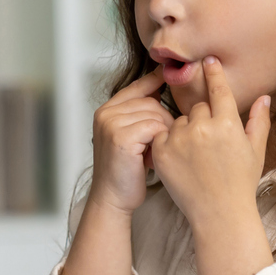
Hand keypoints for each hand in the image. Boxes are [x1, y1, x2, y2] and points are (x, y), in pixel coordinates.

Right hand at [87, 68, 174, 215]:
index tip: (170, 76)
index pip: (136, 86)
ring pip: (155, 113)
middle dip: (164, 120)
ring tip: (156, 151)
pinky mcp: (121, 137)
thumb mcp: (130, 137)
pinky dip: (161, 141)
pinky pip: (154, 127)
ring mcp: (111, 124)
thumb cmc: (126, 171)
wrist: (112, 198)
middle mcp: (105, 113)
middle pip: (150, 102)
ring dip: (164, 132)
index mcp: (106, 110)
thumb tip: (163, 90)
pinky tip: (154, 155)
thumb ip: (140, 115)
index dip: (155, 80)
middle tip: (163, 143)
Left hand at [151, 56, 274, 274]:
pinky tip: (181, 161)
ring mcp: (180, 138)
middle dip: (202, 120)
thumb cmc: (240, 183)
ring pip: (179, 120)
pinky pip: (162, 134)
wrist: (218, 213)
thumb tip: (265, 97)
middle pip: (198, 108)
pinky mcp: (162, 150)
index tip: (207, 59)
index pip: (218, 89)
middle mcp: (203, 127)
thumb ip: (259, 121)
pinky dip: (168, 143)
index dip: (213, 73)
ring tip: (196, 158)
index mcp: (227, 123)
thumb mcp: (256, 151)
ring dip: (184, 131)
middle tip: (209, 146)